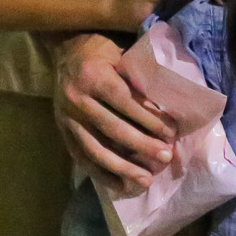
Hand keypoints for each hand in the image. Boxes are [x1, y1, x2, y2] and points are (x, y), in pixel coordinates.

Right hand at [52, 32, 174, 189]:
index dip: (150, 119)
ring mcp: (66, 118)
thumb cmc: (102, 50)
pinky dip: (101, 174)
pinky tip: (121, 185)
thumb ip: (139, 76)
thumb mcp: (121, 53)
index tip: (171, 133)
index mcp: (93, 75)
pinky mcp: (62, 132)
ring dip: (123, 167)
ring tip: (146, 180)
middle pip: (113, 129)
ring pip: (96, 149)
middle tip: (165, 157)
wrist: (65, 49)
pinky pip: (82, 158)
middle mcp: (76, 98)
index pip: (126, 102)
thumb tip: (172, 102)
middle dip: (142, 146)